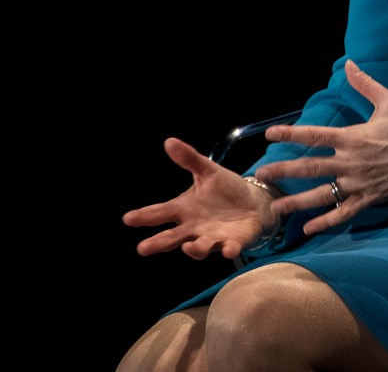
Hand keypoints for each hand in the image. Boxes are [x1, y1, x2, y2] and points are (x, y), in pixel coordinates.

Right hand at [122, 137, 271, 260]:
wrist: (254, 203)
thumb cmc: (225, 190)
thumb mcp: (208, 172)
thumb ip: (190, 159)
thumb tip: (169, 141)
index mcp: (184, 209)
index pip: (160, 213)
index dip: (144, 216)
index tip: (128, 218)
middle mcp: (193, 227)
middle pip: (172, 237)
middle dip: (158, 243)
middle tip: (143, 248)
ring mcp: (212, 237)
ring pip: (199, 247)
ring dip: (194, 248)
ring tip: (188, 247)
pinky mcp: (233, 242)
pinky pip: (229, 247)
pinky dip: (228, 249)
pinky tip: (228, 250)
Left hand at [256, 60, 387, 234]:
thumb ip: (365, 84)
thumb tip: (349, 63)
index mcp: (354, 137)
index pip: (315, 135)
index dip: (290, 134)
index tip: (269, 135)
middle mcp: (352, 162)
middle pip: (310, 168)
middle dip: (282, 172)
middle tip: (260, 176)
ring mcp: (360, 183)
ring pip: (322, 195)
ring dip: (296, 202)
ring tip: (275, 208)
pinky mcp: (370, 198)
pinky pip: (344, 212)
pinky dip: (326, 222)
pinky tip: (308, 229)